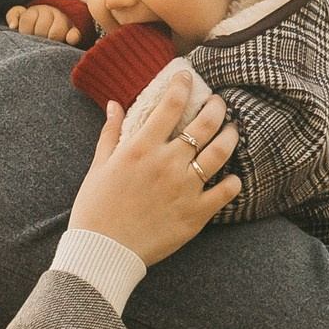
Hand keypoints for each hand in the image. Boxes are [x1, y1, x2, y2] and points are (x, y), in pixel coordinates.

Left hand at [5, 3, 83, 44]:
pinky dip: (72, 37)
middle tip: (38, 39)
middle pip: (41, 29)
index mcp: (36, 10)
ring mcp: (64, 21)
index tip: (27, 35)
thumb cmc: (34, 22)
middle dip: (38, 37)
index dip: (25, 30)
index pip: (27, 20)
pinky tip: (69, 41)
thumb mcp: (22, 16)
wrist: (56, 19)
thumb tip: (13, 26)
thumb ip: (13, 15)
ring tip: (49, 43)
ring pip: (56, 33)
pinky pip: (75, 34)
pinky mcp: (75, 30)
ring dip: (51, 40)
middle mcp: (51, 12)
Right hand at [68, 79, 241, 266]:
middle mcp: (167, 163)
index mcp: (141, 148)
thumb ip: (110, 133)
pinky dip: (233, 182)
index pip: (170, 105)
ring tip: (232, 131)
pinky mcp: (196, 214)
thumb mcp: (98, 166)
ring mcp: (185, 188)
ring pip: (221, 152)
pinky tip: (232, 177)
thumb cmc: (95, 208)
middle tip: (219, 103)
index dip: (182, 85)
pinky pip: (226, 192)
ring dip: (230, 136)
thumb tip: (114, 104)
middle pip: (204, 124)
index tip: (188, 76)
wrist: (103, 251)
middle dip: (216, 107)